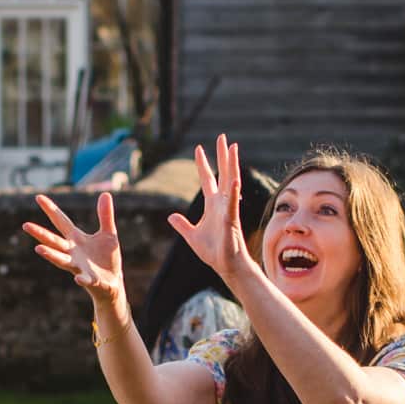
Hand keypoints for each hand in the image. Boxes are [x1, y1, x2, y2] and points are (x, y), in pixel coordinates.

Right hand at [24, 191, 128, 313]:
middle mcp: (73, 252)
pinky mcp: (91, 280)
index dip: (51, 209)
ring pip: (62, 261)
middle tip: (25, 225)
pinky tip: (78, 279)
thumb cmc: (107, 258)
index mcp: (76, 239)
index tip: (38, 197)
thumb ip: (105, 216)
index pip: (61, 221)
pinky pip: (85, 280)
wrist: (113, 282)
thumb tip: (105, 193)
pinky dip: (82, 279)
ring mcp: (79, 267)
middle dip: (41, 234)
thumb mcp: (108, 234)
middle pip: (54, 241)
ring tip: (39, 248)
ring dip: (51, 255)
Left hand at [165, 136, 246, 281]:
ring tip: (233, 147)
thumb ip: (182, 225)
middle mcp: (221, 203)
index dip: (203, 164)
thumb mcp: (191, 236)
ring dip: (231, 165)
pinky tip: (234, 180)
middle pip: (222, 173)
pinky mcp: (231, 220)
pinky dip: (233, 192)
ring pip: (230, 182)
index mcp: (212, 205)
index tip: (199, 148)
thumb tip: (170, 216)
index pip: (207, 179)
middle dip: (222, 155)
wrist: (225, 266)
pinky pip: (232, 204)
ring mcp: (228, 209)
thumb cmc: (213, 252)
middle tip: (223, 137)